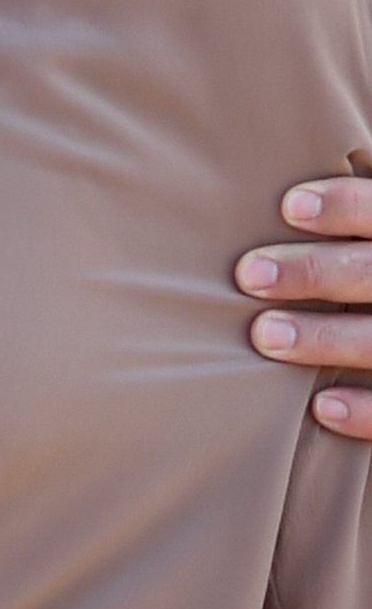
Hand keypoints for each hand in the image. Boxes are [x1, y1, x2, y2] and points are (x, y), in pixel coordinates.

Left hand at [235, 178, 371, 439]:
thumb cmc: (371, 264)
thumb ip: (352, 219)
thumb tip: (278, 198)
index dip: (342, 205)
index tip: (288, 208)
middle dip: (312, 272)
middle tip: (249, 275)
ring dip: (324, 338)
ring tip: (265, 335)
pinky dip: (366, 410)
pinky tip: (321, 407)